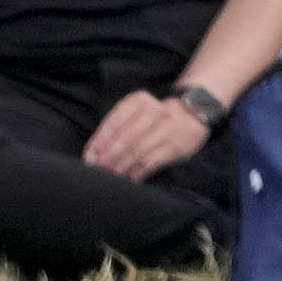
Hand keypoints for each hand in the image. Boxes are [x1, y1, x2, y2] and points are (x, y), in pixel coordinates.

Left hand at [83, 89, 212, 181]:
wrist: (192, 115)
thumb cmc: (153, 118)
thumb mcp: (134, 114)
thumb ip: (113, 131)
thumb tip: (91, 156)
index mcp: (139, 101)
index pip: (114, 122)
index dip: (99, 141)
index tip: (89, 157)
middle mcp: (154, 112)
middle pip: (125, 139)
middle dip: (108, 157)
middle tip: (98, 169)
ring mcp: (167, 129)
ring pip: (137, 152)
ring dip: (120, 167)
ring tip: (110, 176)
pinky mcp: (175, 146)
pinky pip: (150, 163)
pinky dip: (135, 173)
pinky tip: (127, 179)